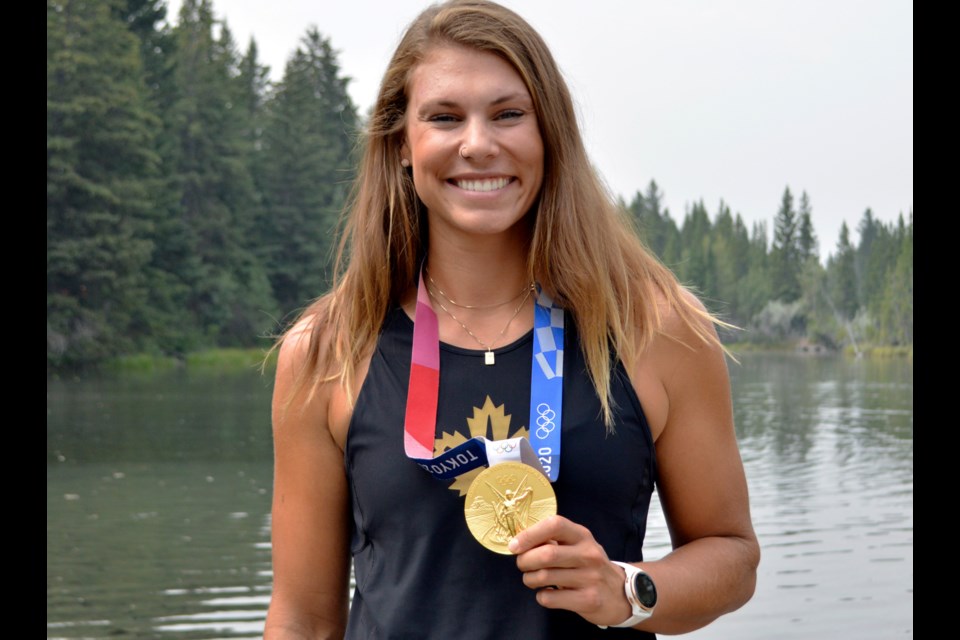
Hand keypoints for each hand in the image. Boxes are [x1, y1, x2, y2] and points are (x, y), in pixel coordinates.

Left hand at [508, 515, 631, 626]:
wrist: (619, 593)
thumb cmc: (588, 565)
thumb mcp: (577, 545)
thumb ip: (552, 540)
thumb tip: (518, 541)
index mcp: (582, 535)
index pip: (554, 525)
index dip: (530, 534)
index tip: (514, 545)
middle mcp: (589, 554)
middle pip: (546, 554)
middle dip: (525, 561)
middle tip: (522, 565)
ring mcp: (590, 577)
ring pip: (544, 577)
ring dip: (529, 579)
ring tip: (532, 579)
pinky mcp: (588, 600)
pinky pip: (550, 598)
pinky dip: (541, 596)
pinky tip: (548, 593)